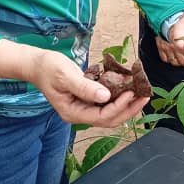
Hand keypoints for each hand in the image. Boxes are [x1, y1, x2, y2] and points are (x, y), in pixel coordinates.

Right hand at [32, 47, 148, 126]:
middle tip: (145, 96)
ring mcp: (84, 107)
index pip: (101, 116)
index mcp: (72, 112)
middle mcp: (80, 113)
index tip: (131, 93)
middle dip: (129, 109)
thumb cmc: (49, 69)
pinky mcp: (88, 98)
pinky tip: (130, 87)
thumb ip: (85, 87)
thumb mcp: (66, 76)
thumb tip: (106, 96)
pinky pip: (107, 102)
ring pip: (110, 112)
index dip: (118, 107)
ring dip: (127, 104)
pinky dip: (120, 96)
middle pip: (109, 118)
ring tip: (142, 93)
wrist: (38, 64)